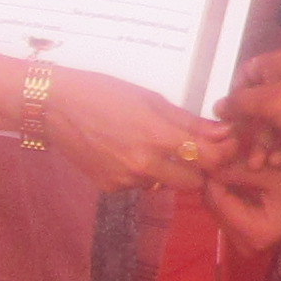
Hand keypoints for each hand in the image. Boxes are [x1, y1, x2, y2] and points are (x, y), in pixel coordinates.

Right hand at [37, 70, 209, 194]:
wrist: (55, 107)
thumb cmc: (103, 93)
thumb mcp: (150, 99)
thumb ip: (189, 121)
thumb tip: (223, 132)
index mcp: (157, 136)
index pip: (209, 159)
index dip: (223, 154)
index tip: (226, 145)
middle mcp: (144, 165)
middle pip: (193, 182)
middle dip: (198, 168)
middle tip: (193, 150)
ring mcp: (126, 180)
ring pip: (165, 184)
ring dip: (169, 171)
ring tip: (151, 145)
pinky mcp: (111, 188)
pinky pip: (140, 185)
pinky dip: (142, 173)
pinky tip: (127, 152)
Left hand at [207, 159, 280, 258]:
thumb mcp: (273, 174)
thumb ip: (238, 170)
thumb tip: (207, 161)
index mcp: (255, 232)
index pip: (217, 201)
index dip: (212, 175)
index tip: (214, 152)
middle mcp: (247, 245)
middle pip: (214, 207)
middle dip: (215, 181)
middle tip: (219, 154)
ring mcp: (247, 244)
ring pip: (219, 209)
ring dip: (222, 186)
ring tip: (228, 161)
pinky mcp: (250, 238)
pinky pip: (229, 213)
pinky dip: (230, 194)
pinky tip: (235, 175)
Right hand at [227, 45, 280, 162]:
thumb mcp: (269, 100)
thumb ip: (240, 103)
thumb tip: (218, 107)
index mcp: (279, 66)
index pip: (247, 74)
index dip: (235, 95)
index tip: (227, 117)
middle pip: (259, 108)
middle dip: (250, 131)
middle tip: (241, 152)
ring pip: (275, 128)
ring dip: (265, 146)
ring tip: (260, 165)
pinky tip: (280, 162)